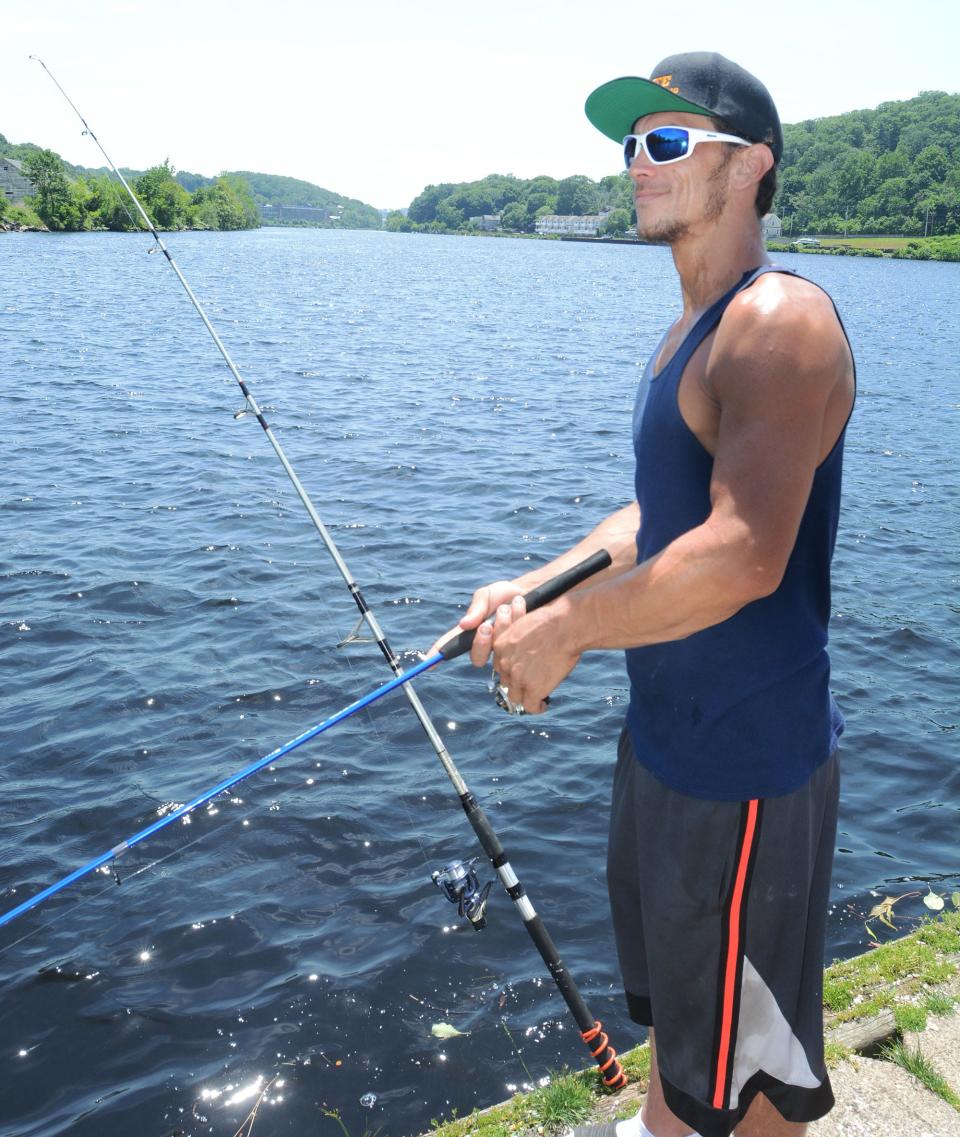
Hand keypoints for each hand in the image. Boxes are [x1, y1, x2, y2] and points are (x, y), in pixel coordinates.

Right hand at [428, 579, 524, 663]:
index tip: (429, 663)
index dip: (439, 654)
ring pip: (497, 654)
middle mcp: (485, 643)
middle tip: (487, 626)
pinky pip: (516, 646)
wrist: (530, 593)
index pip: (452, 643)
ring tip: (507, 608)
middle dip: (481, 642)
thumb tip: (464, 625)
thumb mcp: (486, 595)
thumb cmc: (503, 595)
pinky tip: (521, 608)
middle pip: (476, 657)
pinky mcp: (519, 649)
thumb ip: (476, 608)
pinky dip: (518, 622)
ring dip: (502, 628)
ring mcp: (502, 648)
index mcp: (472, 630)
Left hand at [490, 595, 580, 715]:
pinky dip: (537, 707)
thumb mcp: (526, 625)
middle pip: (506, 681)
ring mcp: (517, 677)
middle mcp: (504, 663)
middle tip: (531, 682)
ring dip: (525, 696)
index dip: (511, 669)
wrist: (565, 625)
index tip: (521, 672)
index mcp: (500, 645)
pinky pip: (530, 706)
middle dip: (518, 682)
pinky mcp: (533, 688)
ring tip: (537, 696)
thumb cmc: (552, 620)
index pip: (500, 666)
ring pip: (515, 696)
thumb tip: (528, 652)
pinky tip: (544, 705)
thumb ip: (521, 641)